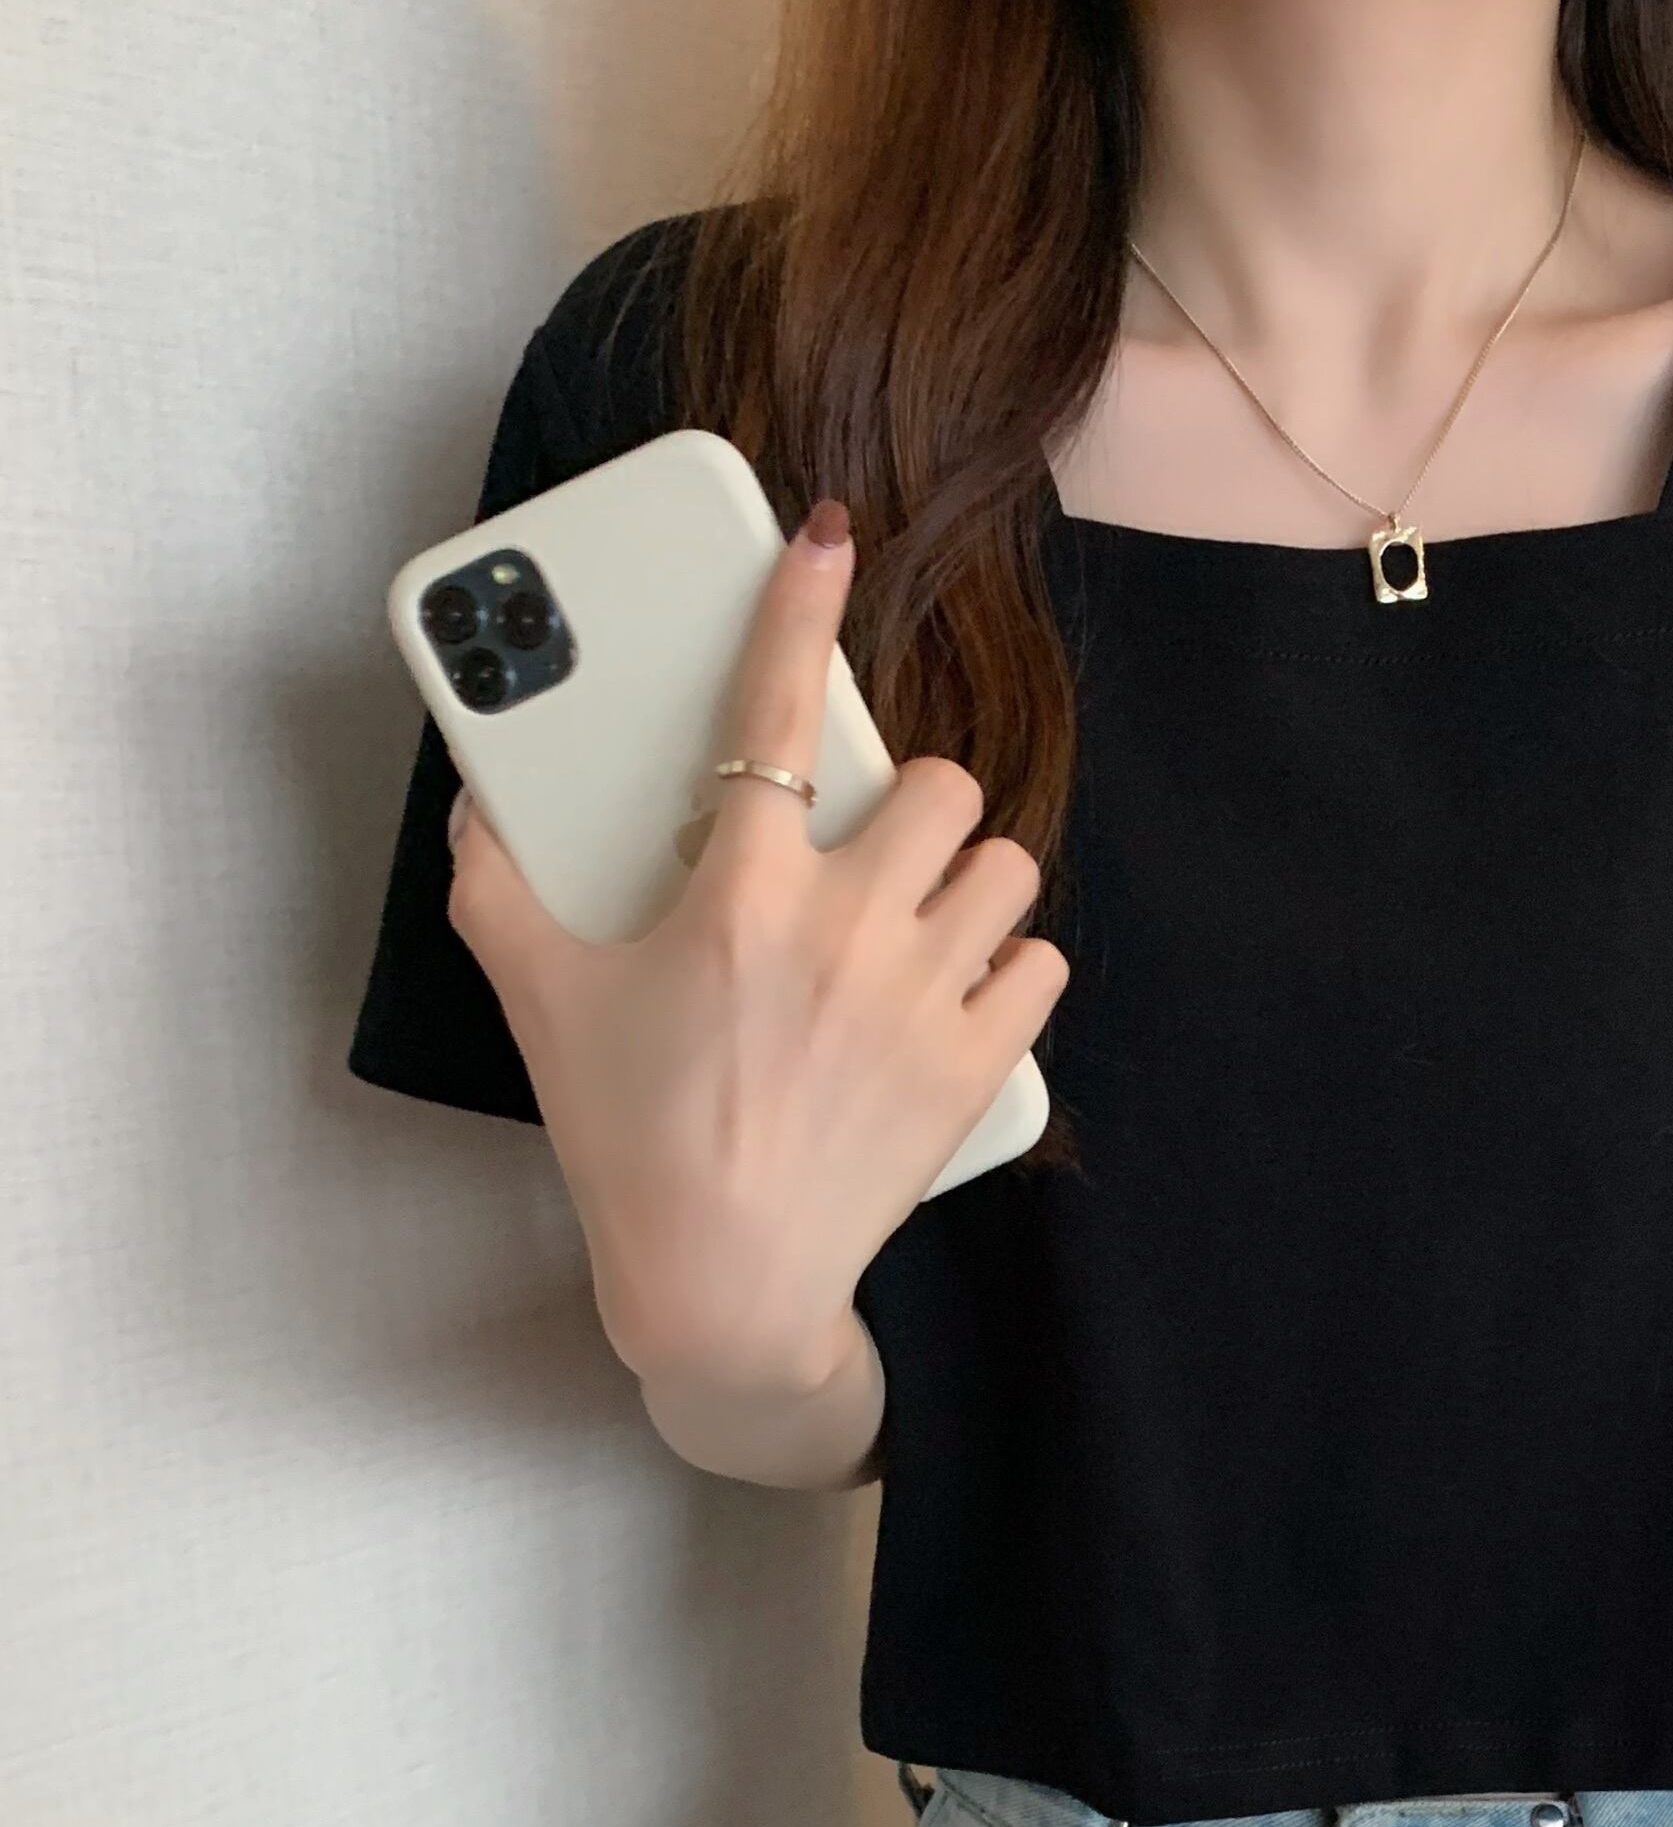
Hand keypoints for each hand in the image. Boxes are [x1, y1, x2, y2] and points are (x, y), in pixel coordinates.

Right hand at [441, 498, 1068, 1393]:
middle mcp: (849, 932)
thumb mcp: (540, 1003)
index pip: (776, 714)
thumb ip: (498, 890)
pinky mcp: (977, 1067)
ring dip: (974, 876)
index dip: (799, 609)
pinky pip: (1044, 964)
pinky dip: (1017, 963)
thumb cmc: (628, 1139)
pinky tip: (969, 980)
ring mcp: (925, 1000)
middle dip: (915, 799)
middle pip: (945, 786)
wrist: (725, 1285)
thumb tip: (474, 810)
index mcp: (741, 898)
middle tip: (877, 843)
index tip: (822, 541)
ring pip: (1011, 868)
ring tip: (926, 911)